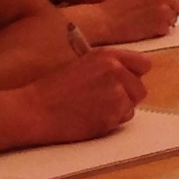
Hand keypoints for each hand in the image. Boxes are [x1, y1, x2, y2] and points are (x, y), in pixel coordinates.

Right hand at [15, 49, 148, 144]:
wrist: (35, 110)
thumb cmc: (54, 88)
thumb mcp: (84, 64)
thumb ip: (110, 66)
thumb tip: (130, 74)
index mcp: (108, 56)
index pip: (143, 64)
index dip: (135, 74)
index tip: (126, 80)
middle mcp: (116, 72)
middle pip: (140, 88)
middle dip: (127, 95)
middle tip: (105, 100)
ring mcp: (115, 95)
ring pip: (132, 106)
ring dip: (118, 109)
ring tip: (93, 108)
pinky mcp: (111, 117)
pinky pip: (122, 120)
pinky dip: (111, 121)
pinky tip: (90, 118)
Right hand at [78, 0, 178, 43]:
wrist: (103, 22)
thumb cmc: (114, 9)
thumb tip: (168, 2)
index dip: (171, 0)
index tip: (164, 7)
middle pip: (178, 5)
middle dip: (170, 13)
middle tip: (155, 20)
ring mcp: (163, 9)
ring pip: (174, 19)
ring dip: (165, 24)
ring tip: (146, 26)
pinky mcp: (161, 25)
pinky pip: (167, 31)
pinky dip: (158, 33)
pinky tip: (144, 32)